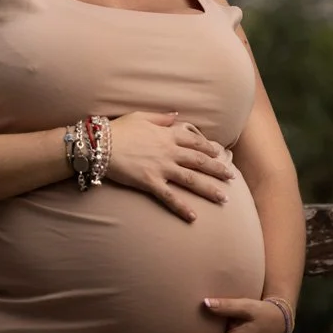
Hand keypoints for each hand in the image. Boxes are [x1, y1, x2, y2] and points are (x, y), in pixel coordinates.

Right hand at [107, 111, 236, 220]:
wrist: (100, 144)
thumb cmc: (118, 128)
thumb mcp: (141, 116)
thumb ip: (161, 117)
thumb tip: (176, 115)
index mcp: (167, 134)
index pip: (194, 141)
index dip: (209, 148)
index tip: (219, 153)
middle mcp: (169, 151)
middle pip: (199, 161)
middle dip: (217, 169)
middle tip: (232, 177)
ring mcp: (161, 168)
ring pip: (191, 179)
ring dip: (209, 189)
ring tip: (224, 199)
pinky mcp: (150, 182)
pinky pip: (170, 197)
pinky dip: (182, 208)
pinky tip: (194, 217)